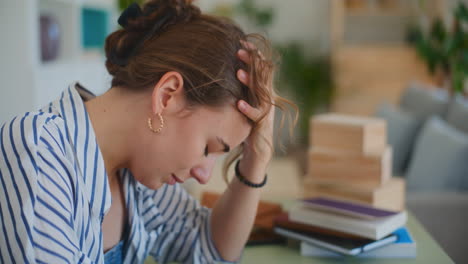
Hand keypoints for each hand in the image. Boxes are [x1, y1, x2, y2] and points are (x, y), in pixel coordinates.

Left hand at [236, 41, 274, 172]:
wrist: (258, 148)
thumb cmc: (247, 122)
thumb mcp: (243, 101)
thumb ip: (239, 87)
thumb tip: (223, 70)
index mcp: (262, 90)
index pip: (260, 67)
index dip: (253, 54)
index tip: (242, 41)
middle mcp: (267, 97)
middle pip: (262, 75)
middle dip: (251, 62)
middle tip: (239, 50)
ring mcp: (266, 110)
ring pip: (260, 92)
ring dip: (249, 82)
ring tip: (238, 73)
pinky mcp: (262, 124)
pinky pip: (256, 115)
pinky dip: (248, 109)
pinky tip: (239, 104)